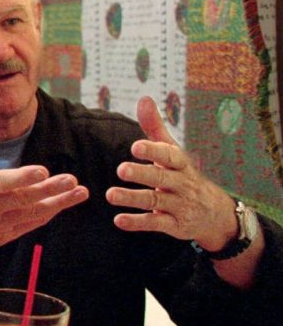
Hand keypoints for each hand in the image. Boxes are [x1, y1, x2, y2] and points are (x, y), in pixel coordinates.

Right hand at [0, 110, 88, 254]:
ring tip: (80, 191)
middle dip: (48, 190)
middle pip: (21, 199)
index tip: (42, 170)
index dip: (20, 178)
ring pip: (32, 213)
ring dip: (58, 202)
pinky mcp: (6, 235)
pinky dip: (49, 212)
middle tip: (71, 179)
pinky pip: (32, 223)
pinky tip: (67, 201)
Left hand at [107, 97, 236, 249]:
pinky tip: (119, 220)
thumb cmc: (184, 175)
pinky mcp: (175, 226)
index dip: (154, 151)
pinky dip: (138, 222)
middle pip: (162, 178)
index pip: (170, 156)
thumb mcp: (173, 152)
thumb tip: (143, 98)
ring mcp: (180, 206)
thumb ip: (155, 128)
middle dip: (142, 174)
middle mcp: (182, 184)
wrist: (215, 213)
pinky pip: (156, 224)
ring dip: (133, 198)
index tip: (136, 146)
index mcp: (180, 164)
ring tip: (110, 195)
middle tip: (121, 169)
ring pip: (155, 202)